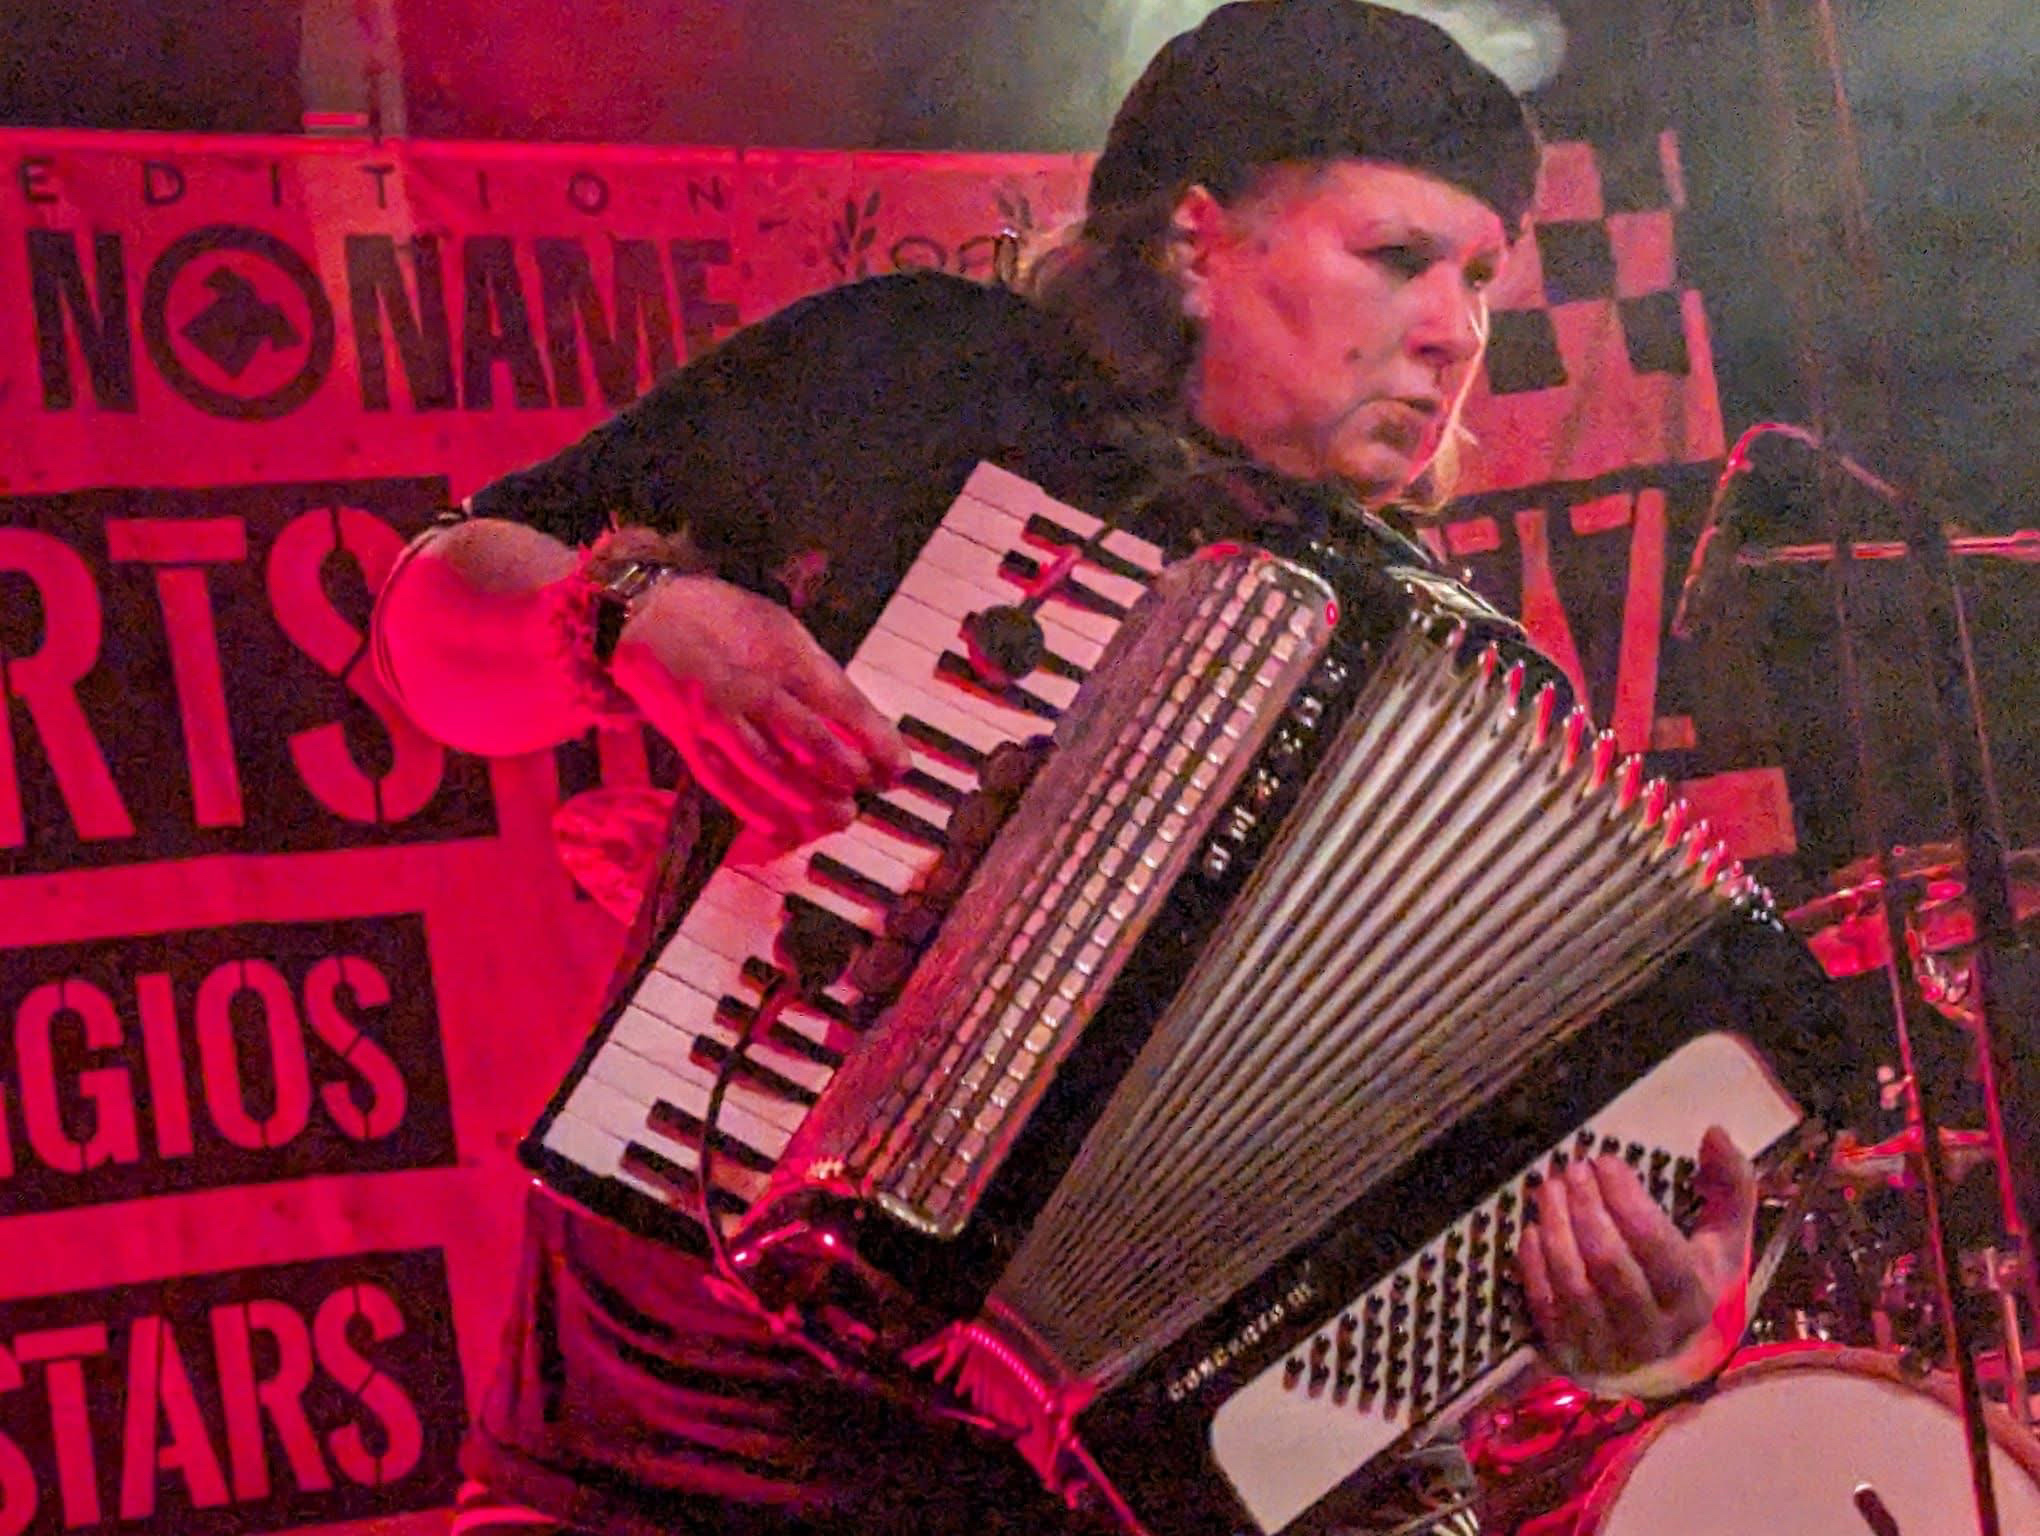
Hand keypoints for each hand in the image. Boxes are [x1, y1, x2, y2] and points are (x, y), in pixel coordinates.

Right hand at [607, 575, 909, 839]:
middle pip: (800, 732)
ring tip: (839, 816)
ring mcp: (713, 717)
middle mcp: (744, 684)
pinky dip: (757, 812)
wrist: (645, 619)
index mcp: (775, 650)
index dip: (870, 736)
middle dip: (841, 768)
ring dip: (805, 797)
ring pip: (763, 765)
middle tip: (869, 791)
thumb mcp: (783, 634)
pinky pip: (725, 785)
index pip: (833, 697)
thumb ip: (825, 682)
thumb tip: (871, 732)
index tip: (899, 767)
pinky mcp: (690, 744)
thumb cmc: (724, 621)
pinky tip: (785, 833)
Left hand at [1516, 1125, 1755, 1393]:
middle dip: (1587, 1208)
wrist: (1659, 1362)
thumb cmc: (1688, 1283)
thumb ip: (1731, 1189)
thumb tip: (1716, 1133)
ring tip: (1548, 1187)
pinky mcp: (1568, 1353)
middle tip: (1572, 1168)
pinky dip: (1534, 1264)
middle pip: (1610, 1264)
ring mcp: (1607, 1347)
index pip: (1657, 1247)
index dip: (1626, 1199)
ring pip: (1573, 1283)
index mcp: (1694, 1300)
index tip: (1606, 1161)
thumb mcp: (1721, 1243)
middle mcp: (1652, 1331)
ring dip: (1556, 1228)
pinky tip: (1535, 1229)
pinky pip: (1545, 1305)